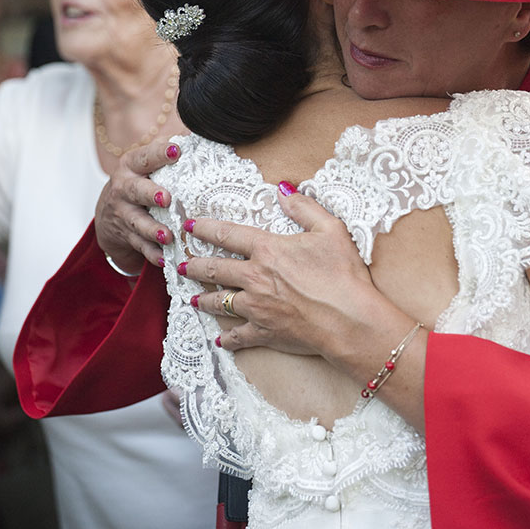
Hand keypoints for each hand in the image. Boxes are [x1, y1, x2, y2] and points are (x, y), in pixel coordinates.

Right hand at [95, 136, 180, 270]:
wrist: (108, 214)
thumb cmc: (139, 182)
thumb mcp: (145, 164)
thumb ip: (166, 151)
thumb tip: (200, 132)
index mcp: (132, 166)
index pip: (145, 157)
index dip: (159, 153)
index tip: (176, 150)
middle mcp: (124, 189)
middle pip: (135, 191)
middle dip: (150, 194)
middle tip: (167, 198)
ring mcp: (124, 214)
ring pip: (138, 223)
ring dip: (153, 230)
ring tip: (168, 236)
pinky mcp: (126, 236)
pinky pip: (141, 247)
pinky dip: (153, 254)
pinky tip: (165, 258)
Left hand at [183, 188, 378, 357]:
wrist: (349, 320)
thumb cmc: (343, 274)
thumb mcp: (330, 229)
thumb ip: (304, 207)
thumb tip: (284, 189)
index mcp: (268, 250)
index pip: (227, 235)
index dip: (205, 229)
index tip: (189, 227)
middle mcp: (255, 278)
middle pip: (214, 269)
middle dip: (194, 267)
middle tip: (180, 266)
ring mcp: (257, 307)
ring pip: (219, 302)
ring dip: (204, 300)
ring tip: (192, 299)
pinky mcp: (265, 332)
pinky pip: (239, 335)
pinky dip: (228, 338)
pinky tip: (220, 339)